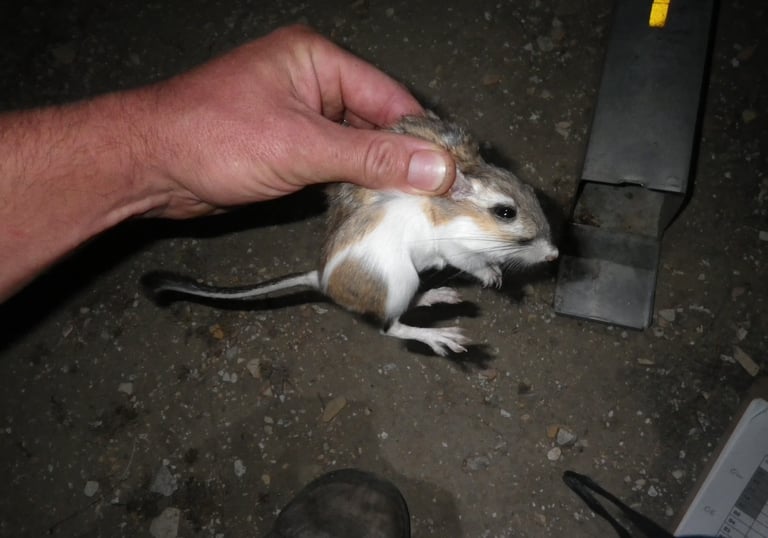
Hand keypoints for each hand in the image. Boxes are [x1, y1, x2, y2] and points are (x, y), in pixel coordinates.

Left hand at [136, 25, 454, 217]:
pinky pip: (335, 165)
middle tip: (435, 197)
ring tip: (410, 206)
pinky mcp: (288, 148)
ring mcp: (299, 117)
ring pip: (357, 148)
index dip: (422, 137)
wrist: (149, 166)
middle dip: (402, 161)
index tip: (451, 172)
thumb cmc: (210, 137)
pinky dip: (353, 185)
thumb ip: (372, 157)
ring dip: (378, 177)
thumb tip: (434, 165)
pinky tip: (372, 206)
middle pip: (377, 124)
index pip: (389, 98)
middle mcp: (311, 84)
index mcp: (317, 61)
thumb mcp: (302, 146)